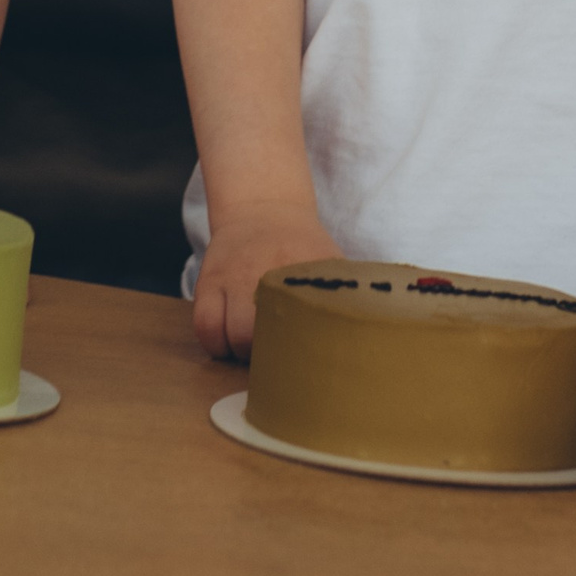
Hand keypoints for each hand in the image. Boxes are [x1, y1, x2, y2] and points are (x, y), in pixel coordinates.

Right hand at [194, 204, 334, 362]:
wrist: (263, 209)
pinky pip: (204, 327)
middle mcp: (266, 275)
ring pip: (231, 336)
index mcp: (304, 276)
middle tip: (279, 361)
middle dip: (270, 359)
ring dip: (241, 354)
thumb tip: (370, 337)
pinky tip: (228, 342)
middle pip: (265, 336)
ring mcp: (233, 278)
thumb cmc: (302, 249)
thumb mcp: (330, 266)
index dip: (306, 356)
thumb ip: (345, 299)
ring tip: (254, 352)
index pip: (307, 328)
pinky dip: (216, 343)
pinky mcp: (208, 281)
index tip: (310, 366)